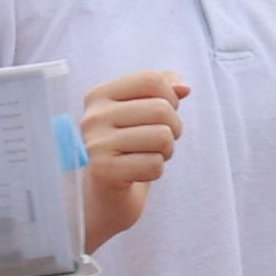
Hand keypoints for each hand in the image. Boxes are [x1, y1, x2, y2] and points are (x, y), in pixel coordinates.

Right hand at [72, 69, 184, 255]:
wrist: (100, 195)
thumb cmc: (125, 149)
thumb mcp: (141, 113)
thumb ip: (161, 91)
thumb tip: (183, 87)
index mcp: (98, 96)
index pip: (151, 79)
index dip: (170, 97)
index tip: (160, 115)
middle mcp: (92, 116)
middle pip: (162, 108)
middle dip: (173, 128)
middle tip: (156, 142)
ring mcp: (95, 144)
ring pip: (162, 136)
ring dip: (165, 151)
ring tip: (147, 156)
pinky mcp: (103, 170)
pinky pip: (154, 164)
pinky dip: (155, 171)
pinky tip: (138, 173)